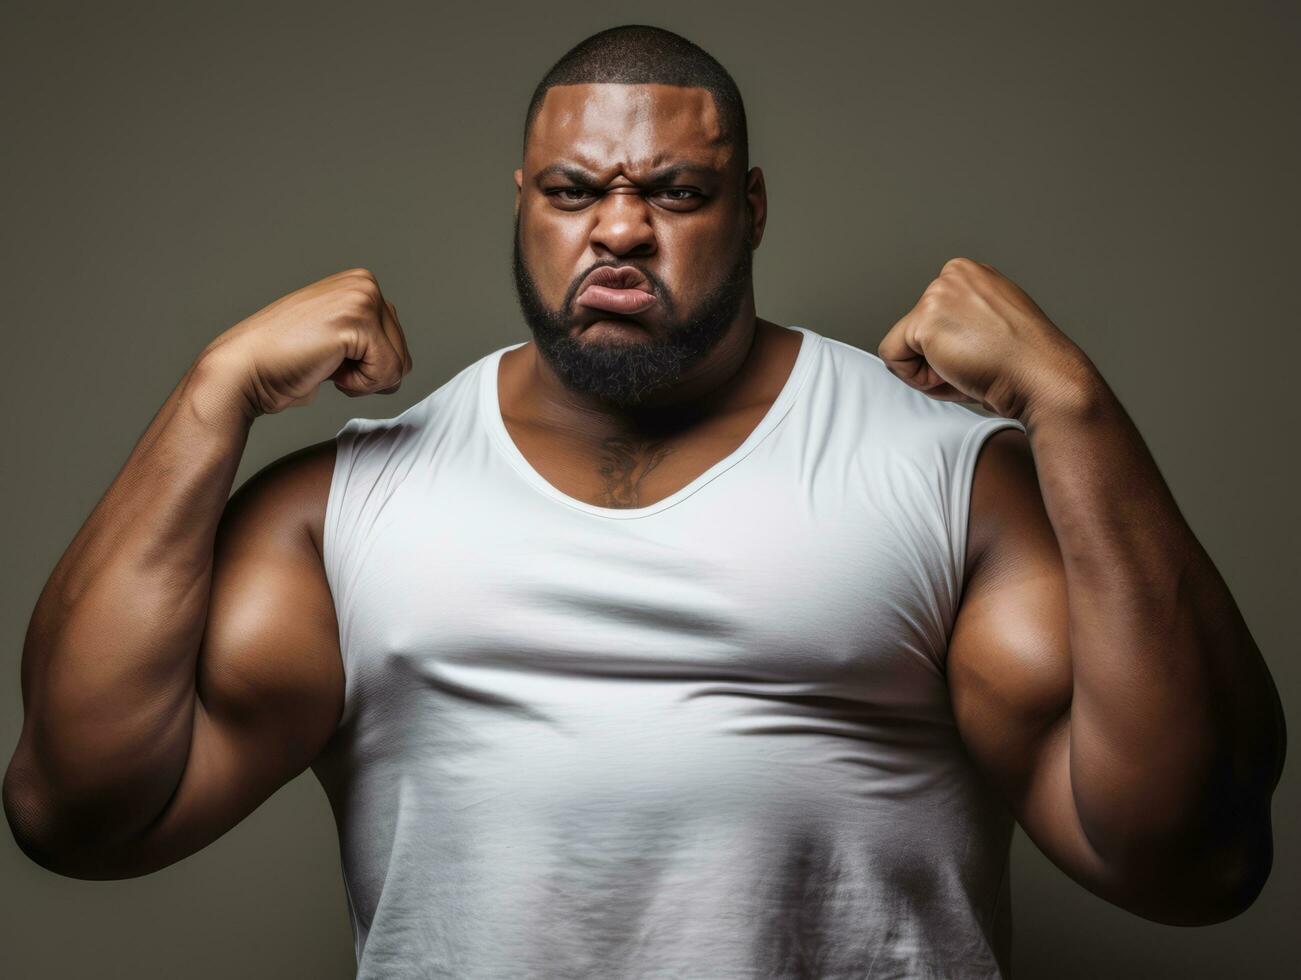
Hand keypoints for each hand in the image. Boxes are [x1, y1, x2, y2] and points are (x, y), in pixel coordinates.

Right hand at [195, 267, 413, 418]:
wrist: (243, 371)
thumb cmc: (282, 364)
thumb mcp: (337, 341)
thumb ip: (367, 340)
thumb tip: (400, 366)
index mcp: (361, 284)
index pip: (398, 344)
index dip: (367, 367)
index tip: (330, 358)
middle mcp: (364, 283)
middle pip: (403, 354)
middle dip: (369, 374)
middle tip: (326, 364)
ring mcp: (361, 297)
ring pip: (399, 365)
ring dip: (364, 381)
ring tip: (326, 364)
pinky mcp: (357, 321)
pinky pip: (388, 373)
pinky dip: (360, 385)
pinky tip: (328, 370)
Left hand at [877, 257, 1098, 421]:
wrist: (1042, 377)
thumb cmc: (1024, 363)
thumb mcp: (993, 325)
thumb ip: (965, 319)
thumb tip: (943, 335)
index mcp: (972, 274)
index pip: (932, 318)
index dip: (950, 348)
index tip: (981, 354)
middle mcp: (954, 274)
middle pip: (915, 330)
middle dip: (938, 359)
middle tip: (976, 366)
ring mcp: (938, 293)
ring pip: (903, 345)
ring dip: (930, 371)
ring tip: (968, 369)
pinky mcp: (924, 319)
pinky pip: (891, 357)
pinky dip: (914, 378)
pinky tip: (952, 372)